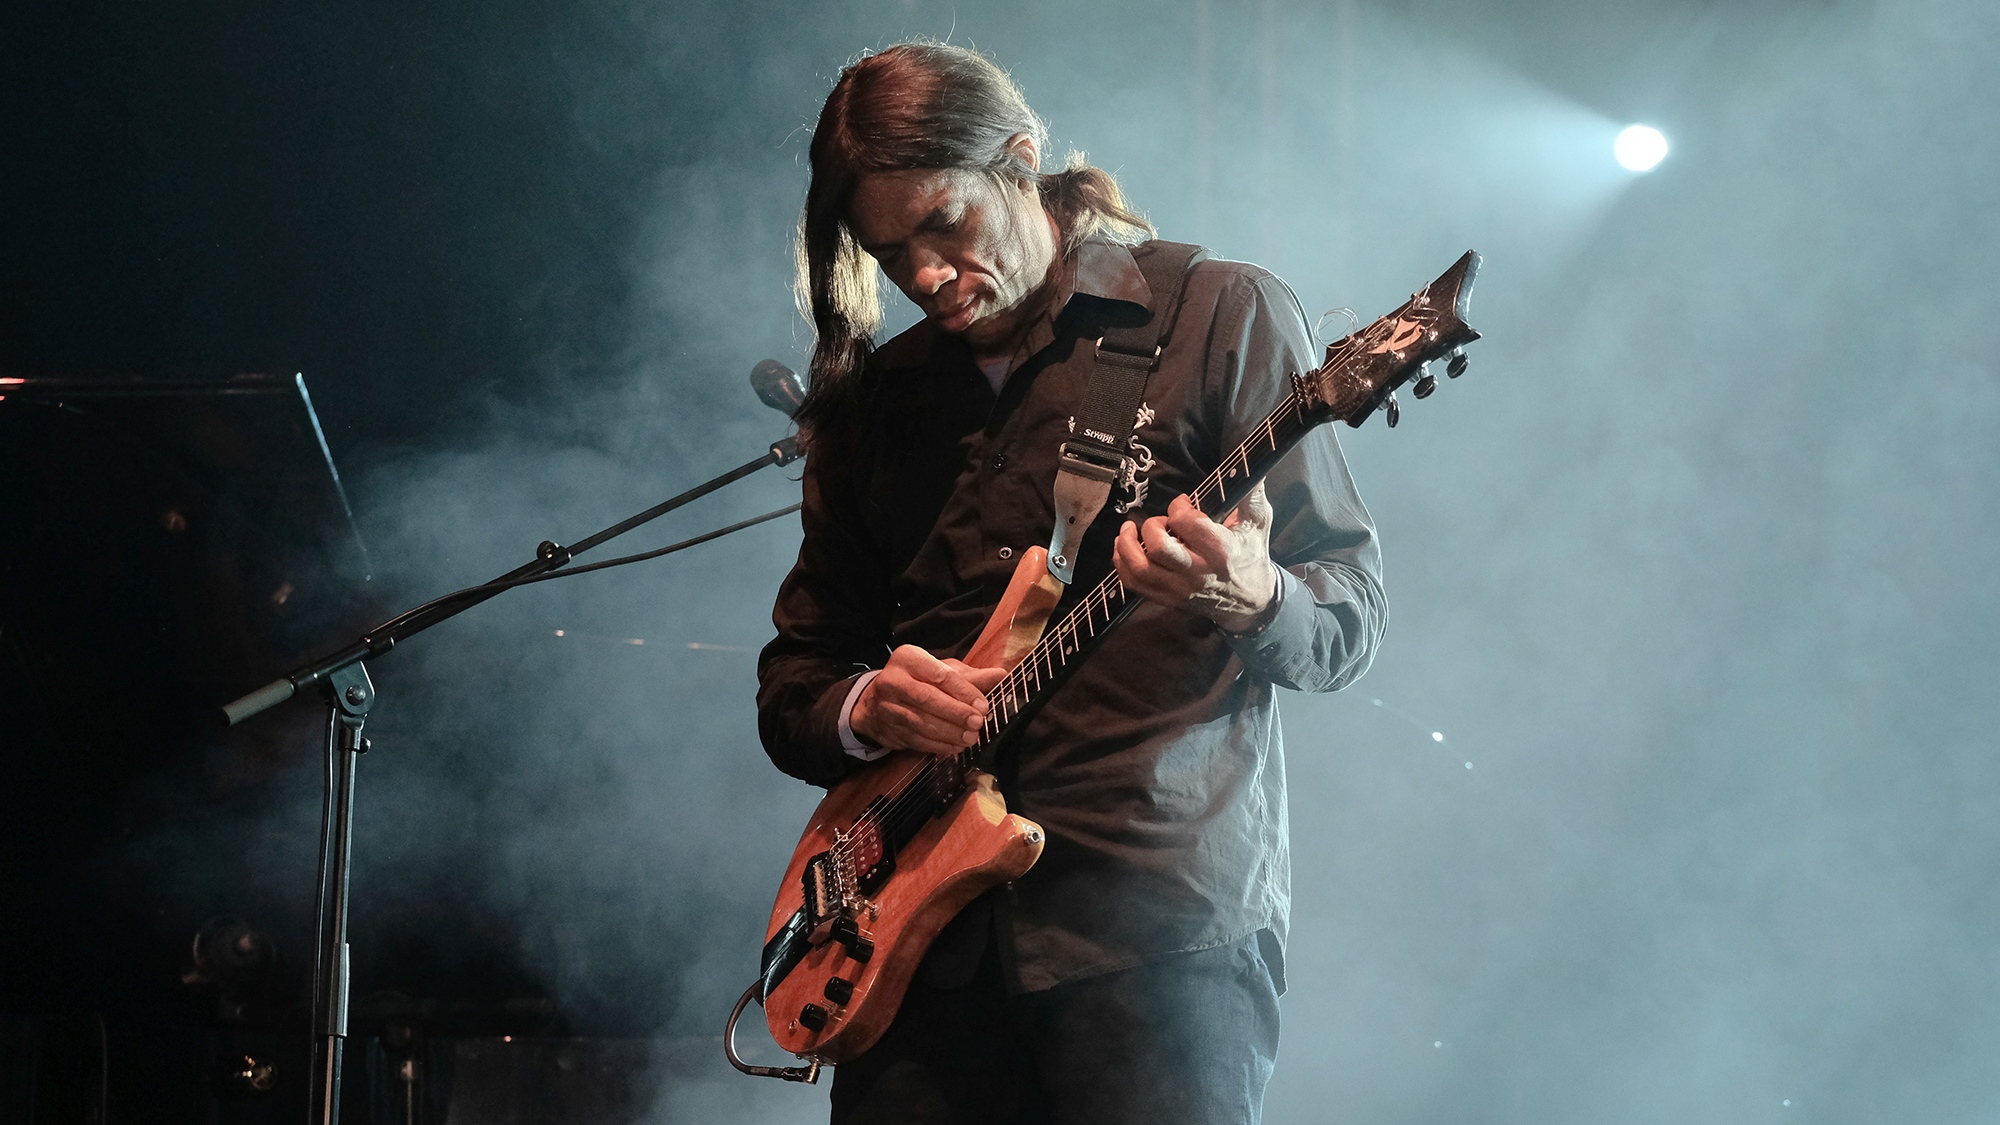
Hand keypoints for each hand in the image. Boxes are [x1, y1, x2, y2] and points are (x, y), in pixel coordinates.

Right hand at [850, 645, 1005, 755]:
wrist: (875, 702)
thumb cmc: (917, 681)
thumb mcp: (940, 670)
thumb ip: (970, 676)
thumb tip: (1001, 676)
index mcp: (908, 659)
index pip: (939, 675)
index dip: (963, 691)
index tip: (983, 705)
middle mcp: (893, 681)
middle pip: (927, 698)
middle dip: (956, 713)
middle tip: (978, 723)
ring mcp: (888, 707)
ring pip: (921, 723)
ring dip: (950, 733)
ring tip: (971, 738)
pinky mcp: (890, 730)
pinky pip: (917, 740)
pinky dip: (939, 746)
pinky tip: (956, 746)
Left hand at [1113, 481, 1277, 633]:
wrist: (1252, 600)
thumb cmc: (1252, 555)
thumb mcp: (1258, 522)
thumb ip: (1251, 492)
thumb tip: (1245, 465)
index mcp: (1220, 550)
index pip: (1184, 522)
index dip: (1178, 506)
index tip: (1182, 503)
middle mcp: (1198, 573)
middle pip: (1158, 548)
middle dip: (1151, 527)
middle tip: (1160, 522)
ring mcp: (1180, 590)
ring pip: (1140, 569)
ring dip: (1126, 545)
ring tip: (1128, 530)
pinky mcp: (1168, 599)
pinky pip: (1134, 584)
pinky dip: (1122, 564)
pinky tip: (1125, 549)